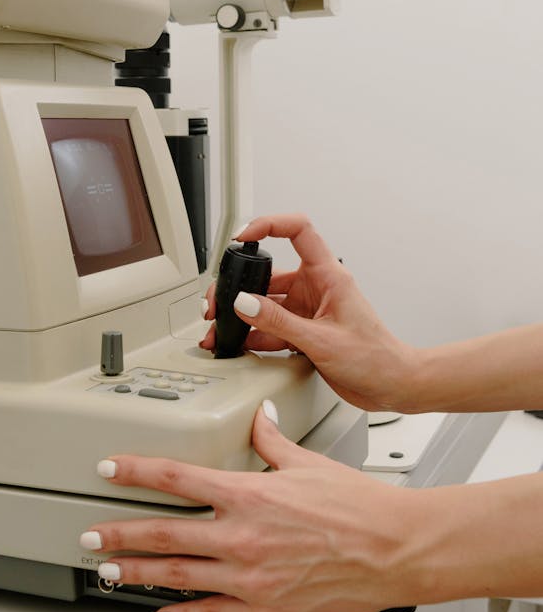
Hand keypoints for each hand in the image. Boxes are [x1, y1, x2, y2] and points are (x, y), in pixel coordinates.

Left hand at [80, 405, 419, 611]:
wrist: (393, 550)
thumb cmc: (357, 506)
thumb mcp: (307, 463)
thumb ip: (271, 442)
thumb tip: (258, 419)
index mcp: (249, 492)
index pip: (177, 477)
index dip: (136, 471)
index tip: (109, 468)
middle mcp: (242, 535)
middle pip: (164, 532)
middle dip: (120, 532)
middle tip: (88, 533)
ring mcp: (250, 576)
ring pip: (177, 575)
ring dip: (136, 572)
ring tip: (108, 570)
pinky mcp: (264, 608)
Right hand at [200, 214, 419, 413]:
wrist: (391, 386)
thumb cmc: (375, 357)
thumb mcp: (321, 340)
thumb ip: (279, 322)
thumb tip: (244, 304)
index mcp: (328, 275)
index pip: (298, 231)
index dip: (268, 225)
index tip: (242, 237)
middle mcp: (316, 287)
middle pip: (269, 273)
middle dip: (240, 286)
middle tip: (220, 302)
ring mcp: (308, 310)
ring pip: (265, 303)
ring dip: (242, 316)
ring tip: (221, 330)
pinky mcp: (303, 331)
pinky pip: (270, 327)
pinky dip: (253, 335)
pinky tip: (239, 344)